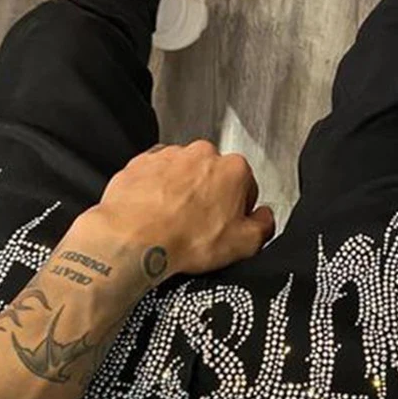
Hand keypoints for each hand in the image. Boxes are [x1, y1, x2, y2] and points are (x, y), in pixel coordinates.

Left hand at [74, 140, 275, 285]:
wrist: (133, 240)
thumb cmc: (185, 240)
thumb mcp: (244, 244)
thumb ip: (264, 225)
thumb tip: (264, 217)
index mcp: (234, 169)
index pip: (246, 187)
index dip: (238, 210)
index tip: (226, 225)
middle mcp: (202, 154)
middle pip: (214, 175)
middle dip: (209, 196)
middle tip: (198, 226)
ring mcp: (169, 155)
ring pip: (183, 173)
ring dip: (181, 191)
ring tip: (172, 222)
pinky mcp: (141, 163)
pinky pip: (154, 176)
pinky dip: (155, 191)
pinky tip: (153, 214)